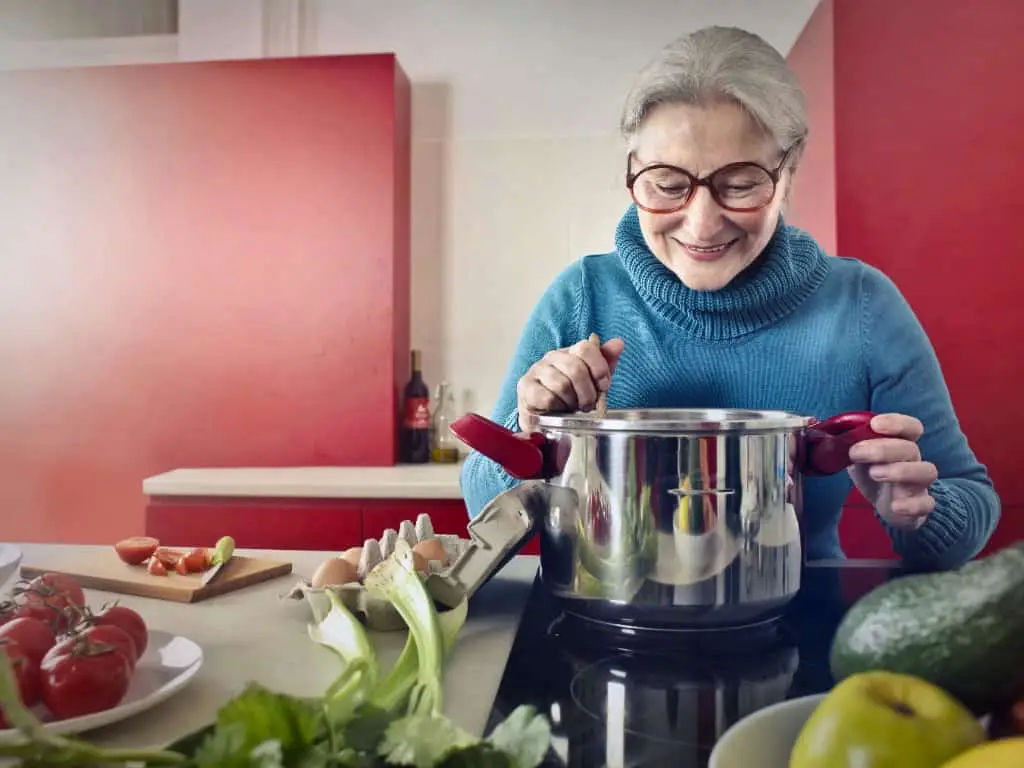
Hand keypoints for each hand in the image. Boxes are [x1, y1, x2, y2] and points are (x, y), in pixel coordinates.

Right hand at [517, 336, 624, 430]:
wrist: (544, 417)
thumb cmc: (570, 398)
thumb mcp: (593, 382)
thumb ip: (605, 363)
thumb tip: (618, 343)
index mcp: (570, 352)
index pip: (586, 348)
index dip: (599, 368)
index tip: (604, 386)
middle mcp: (552, 357)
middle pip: (575, 368)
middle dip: (587, 392)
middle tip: (588, 405)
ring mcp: (536, 371)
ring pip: (562, 384)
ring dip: (572, 402)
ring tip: (572, 408)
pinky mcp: (525, 387)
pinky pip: (548, 397)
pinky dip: (558, 407)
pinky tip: (558, 409)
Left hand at [847, 413, 937, 529]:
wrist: (892, 505)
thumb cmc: (875, 473)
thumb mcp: (858, 456)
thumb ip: (844, 443)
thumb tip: (817, 429)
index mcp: (899, 443)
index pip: (910, 426)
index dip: (896, 422)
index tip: (875, 424)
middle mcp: (914, 460)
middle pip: (910, 448)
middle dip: (883, 448)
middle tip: (856, 452)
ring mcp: (919, 483)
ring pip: (925, 472)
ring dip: (901, 471)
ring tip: (875, 473)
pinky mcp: (920, 506)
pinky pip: (926, 504)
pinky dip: (912, 505)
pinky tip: (896, 506)